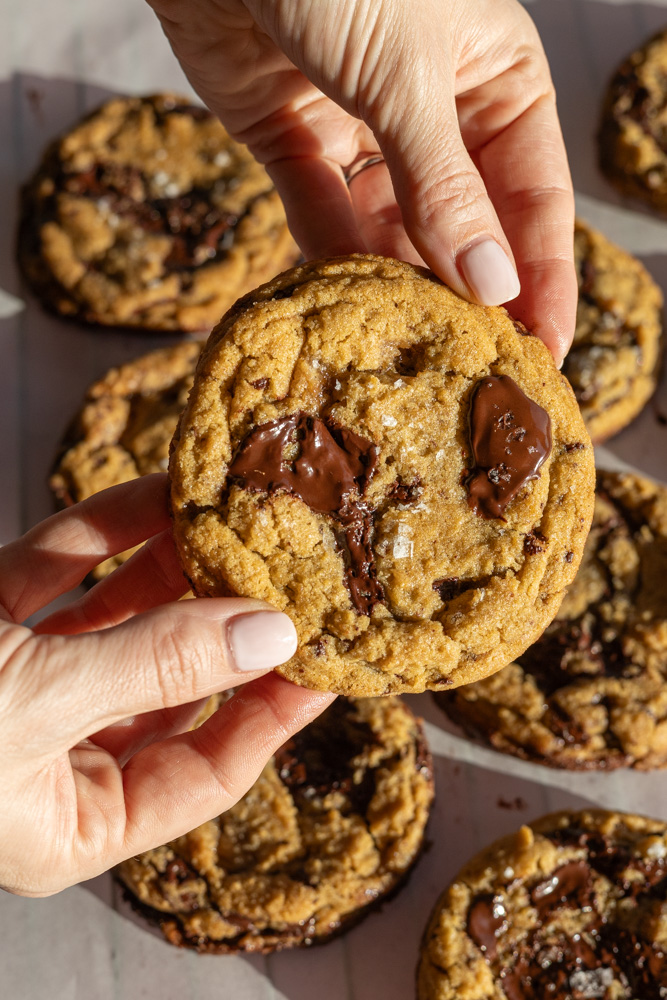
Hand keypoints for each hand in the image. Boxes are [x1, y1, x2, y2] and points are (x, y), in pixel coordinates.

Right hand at [0, 475, 333, 895]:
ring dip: (175, 566)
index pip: (204, 771)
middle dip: (226, 624)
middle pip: (170, 685)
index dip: (272, 712)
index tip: (327, 653)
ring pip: (119, 619)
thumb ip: (155, 667)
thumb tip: (269, 635)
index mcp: (67, 816)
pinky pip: (60, 571)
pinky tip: (163, 493)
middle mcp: (47, 751)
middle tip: (294, 570)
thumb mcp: (32, 701)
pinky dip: (107, 532)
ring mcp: (14, 678)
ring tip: (243, 516)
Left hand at [147, 0, 575, 362]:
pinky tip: (343, 302)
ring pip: (390, 228)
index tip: (545, 352)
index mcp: (494, 77)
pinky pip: (320, 214)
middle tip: (470, 368)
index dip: (541, 277)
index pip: (534, 195)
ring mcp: (361, 126)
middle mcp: (436, 108)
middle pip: (464, 221)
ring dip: (395, 282)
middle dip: (466, 292)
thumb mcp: (408, 73)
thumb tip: (490, 284)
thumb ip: (444, 186)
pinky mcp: (292, 140)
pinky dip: (329, 255)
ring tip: (405, 345)